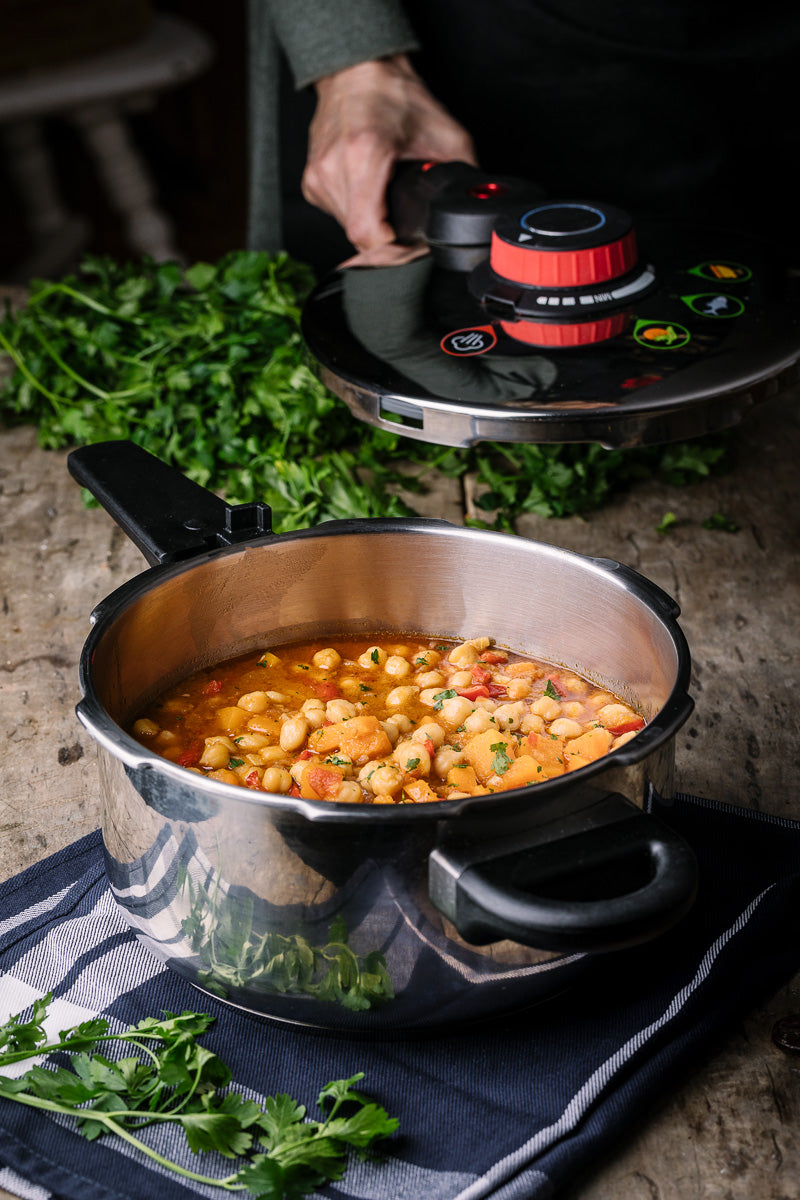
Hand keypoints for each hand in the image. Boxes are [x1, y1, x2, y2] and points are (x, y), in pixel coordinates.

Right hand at [302, 54, 476, 250]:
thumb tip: (474, 206)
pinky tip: (370, 193)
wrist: (357, 72)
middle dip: (389, 241)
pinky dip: (358, 213)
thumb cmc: (395, 96)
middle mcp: (333, 168)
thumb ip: (464, 175)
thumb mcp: (446, 135)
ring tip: (388, 202)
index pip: (367, 234)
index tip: (410, 244)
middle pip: (360, 237)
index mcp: (363, 154)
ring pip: (348, 231)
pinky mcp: (311, 183)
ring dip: (373, 228)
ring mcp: (317, 177)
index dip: (394, 251)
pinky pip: (337, 216)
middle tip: (408, 226)